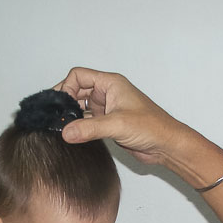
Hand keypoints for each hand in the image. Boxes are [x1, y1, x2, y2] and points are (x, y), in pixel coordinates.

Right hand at [55, 67, 185, 165]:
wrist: (166, 146)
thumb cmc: (152, 127)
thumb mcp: (117, 125)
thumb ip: (89, 128)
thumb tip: (65, 132)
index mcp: (111, 83)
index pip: (79, 76)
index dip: (66, 87)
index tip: (60, 105)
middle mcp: (107, 93)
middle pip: (77, 91)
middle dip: (65, 103)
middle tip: (55, 118)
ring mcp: (107, 109)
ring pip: (80, 108)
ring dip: (71, 117)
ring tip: (61, 128)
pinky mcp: (108, 124)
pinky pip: (87, 122)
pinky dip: (78, 127)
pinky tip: (72, 136)